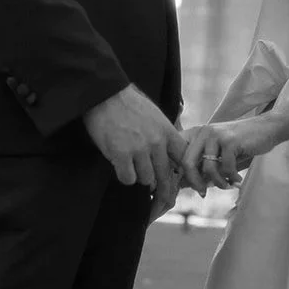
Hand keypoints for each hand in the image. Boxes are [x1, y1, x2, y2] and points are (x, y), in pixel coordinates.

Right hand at [83, 85, 186, 212]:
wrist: (104, 93)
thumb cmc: (127, 103)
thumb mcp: (154, 115)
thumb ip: (163, 134)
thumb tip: (171, 156)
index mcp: (166, 131)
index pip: (184, 159)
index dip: (182, 173)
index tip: (180, 182)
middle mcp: (156, 142)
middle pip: (165, 175)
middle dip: (161, 186)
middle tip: (157, 195)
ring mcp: (139, 149)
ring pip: (146, 180)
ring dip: (138, 176)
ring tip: (129, 163)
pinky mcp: (121, 154)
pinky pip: (128, 179)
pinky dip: (123, 175)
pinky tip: (118, 164)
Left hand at [180, 116, 278, 192]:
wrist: (266, 128)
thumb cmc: (240, 144)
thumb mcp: (218, 152)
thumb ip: (203, 164)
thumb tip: (185, 185)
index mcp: (196, 133)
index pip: (177, 153)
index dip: (178, 172)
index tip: (187, 186)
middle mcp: (203, 132)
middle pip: (187, 162)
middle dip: (194, 182)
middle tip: (203, 193)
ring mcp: (216, 135)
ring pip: (208, 168)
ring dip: (217, 182)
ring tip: (226, 185)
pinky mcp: (230, 141)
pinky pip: (225, 168)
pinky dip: (231, 178)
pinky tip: (237, 180)